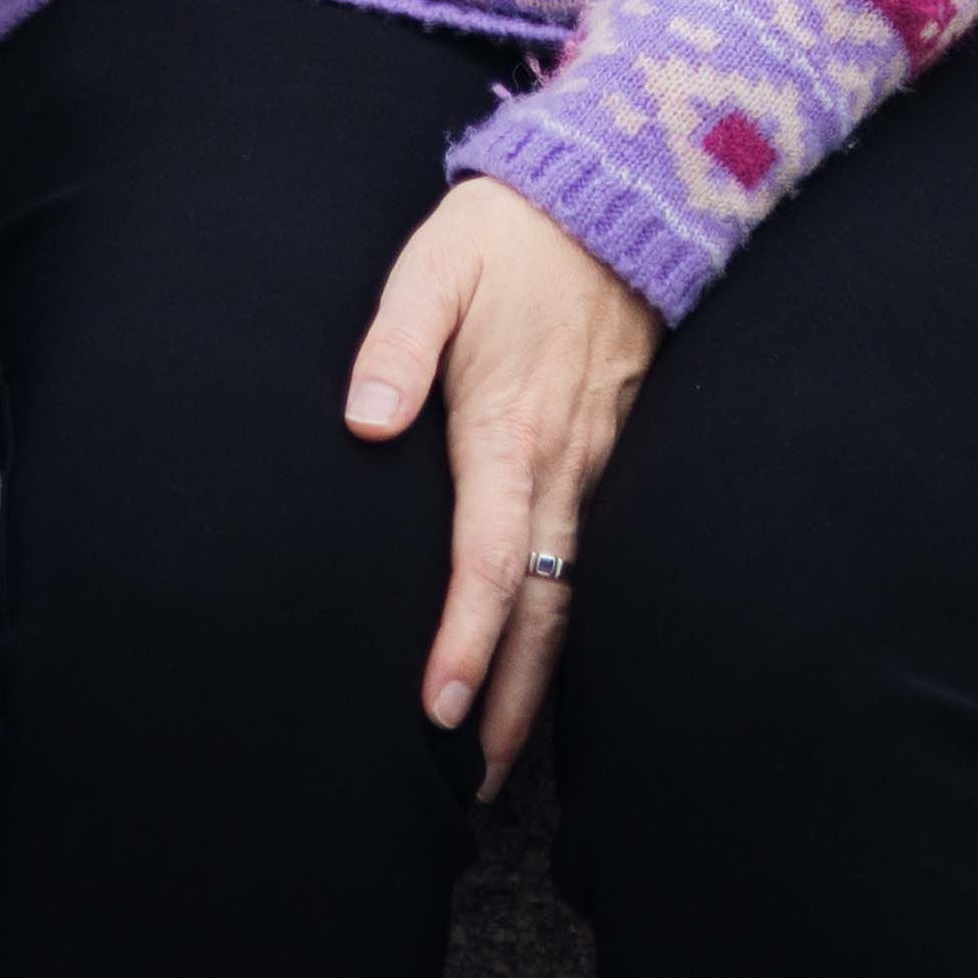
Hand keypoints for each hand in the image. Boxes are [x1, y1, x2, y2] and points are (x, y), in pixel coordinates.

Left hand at [344, 177, 661, 800]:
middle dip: (509, 698)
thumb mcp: (435, 268)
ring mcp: (594, 464)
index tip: (438, 707)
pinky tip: (544, 655)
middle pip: (541, 609)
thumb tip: (363, 423)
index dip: (466, 640)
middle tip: (475, 778)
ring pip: (573, 594)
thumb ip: (395, 344)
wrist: (615, 199)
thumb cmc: (509, 234)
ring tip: (503, 747)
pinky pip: (592, 557)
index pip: (490, 562)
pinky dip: (568, 621)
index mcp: (510, 430)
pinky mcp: (609, 454)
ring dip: (539, 674)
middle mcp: (561, 464)